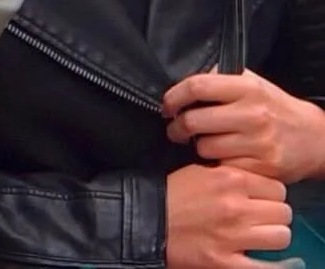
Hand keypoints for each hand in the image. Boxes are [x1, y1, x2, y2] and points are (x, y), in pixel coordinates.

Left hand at [163, 69, 324, 182]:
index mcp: (247, 87)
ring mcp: (258, 143)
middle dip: (176, 127)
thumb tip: (187, 81)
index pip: (197, 86)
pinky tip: (219, 157)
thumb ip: (222, 78)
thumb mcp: (253, 83)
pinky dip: (216, 163)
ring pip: (205, 147)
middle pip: (195, 121)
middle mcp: (252, 113)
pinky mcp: (262, 168)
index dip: (174, 96)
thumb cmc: (276, 108)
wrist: (314, 138)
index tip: (167, 105)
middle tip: (174, 128)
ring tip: (199, 142)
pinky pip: (223, 166)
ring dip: (196, 146)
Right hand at [166, 164, 291, 268]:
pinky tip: (267, 261)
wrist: (146, 219)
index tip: (263, 200)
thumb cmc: (172, 193)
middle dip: (275, 216)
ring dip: (273, 237)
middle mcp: (237, 206)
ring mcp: (234, 236)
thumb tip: (256, 183)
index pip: (277, 188)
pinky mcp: (228, 263)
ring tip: (261, 237)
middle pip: (283, 212)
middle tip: (263, 219)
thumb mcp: (201, 171)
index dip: (272, 195)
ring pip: (282, 237)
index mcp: (230, 179)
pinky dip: (273, 266)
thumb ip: (231, 175)